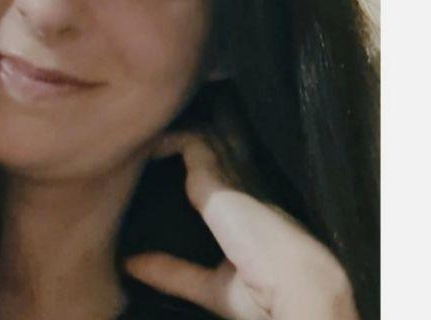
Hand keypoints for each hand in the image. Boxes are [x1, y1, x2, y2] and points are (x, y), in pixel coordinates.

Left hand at [123, 131, 358, 319]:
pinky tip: (150, 145)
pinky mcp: (217, 182)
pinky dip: (169, 142)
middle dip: (191, 141)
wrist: (298, 289)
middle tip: (158, 140)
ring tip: (150, 137)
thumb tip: (132, 266)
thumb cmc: (264, 293)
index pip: (223, 171)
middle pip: (214, 148)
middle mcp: (240, 185)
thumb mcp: (211, 286)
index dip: (202, 161)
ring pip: (204, 141)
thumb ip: (173, 273)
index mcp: (246, 206)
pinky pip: (190, 146)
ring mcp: (230, 179)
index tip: (173, 158)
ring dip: (177, 138)